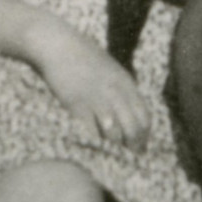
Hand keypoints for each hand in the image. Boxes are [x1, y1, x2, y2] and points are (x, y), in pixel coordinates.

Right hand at [33, 30, 151, 149]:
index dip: (144, 136)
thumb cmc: (81, 57)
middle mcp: (116, 93)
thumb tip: (127, 114)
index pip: (145, 117)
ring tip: (107, 152)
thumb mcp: (110, 70)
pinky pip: (91, 132)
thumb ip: (121, 89)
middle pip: (133, 129)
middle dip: (132, 147)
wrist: (57, 45)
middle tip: (126, 157)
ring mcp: (97, 99)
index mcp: (126, 83)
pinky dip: (93, 143)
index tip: (138, 147)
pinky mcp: (77, 105)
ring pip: (114, 135)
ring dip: (111, 146)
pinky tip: (90, 145)